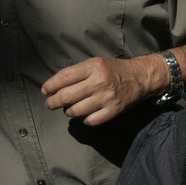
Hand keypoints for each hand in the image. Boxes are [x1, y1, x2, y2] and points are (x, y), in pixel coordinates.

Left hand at [41, 55, 163, 125]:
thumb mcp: (95, 63)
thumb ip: (76, 72)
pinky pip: (90, 121)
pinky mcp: (113, 110)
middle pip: (65, 97)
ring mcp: (106, 98)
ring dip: (69, 111)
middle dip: (53, 102)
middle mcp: (99, 82)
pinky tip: (86, 114)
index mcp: (93, 67)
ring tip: (71, 108)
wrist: (140, 77)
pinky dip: (84, 119)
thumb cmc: (113, 70)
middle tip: (50, 104)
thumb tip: (53, 87)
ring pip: (75, 111)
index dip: (50, 86)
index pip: (63, 78)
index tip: (45, 91)